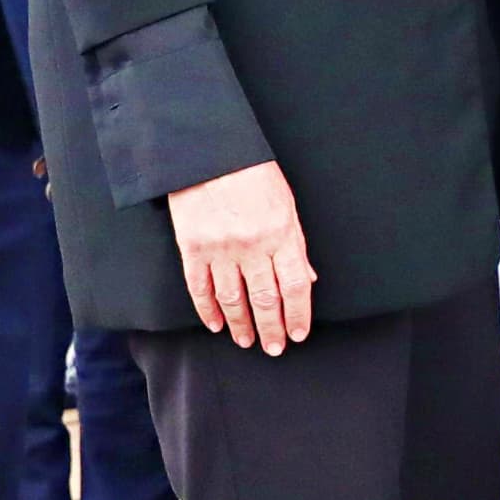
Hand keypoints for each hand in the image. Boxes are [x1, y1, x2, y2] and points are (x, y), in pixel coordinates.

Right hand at [166, 160, 314, 351]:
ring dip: (241, 325)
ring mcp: (220, 248)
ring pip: (233, 299)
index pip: (296, 286)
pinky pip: (200, 288)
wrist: (208, 151)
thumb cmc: (253, 174)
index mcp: (282, 234)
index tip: (298, 333)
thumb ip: (296, 244)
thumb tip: (307, 279)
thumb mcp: (287, 205)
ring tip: (246, 341)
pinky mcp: (192, 247)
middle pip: (266, 299)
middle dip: (272, 328)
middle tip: (274, 348)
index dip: (298, 315)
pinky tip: (216, 324)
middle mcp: (253, 246)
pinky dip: (208, 310)